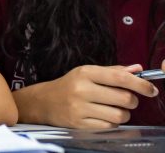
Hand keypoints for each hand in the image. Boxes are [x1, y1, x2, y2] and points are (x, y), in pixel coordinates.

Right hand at [24, 64, 158, 127]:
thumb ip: (112, 71)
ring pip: (120, 115)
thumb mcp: (87, 73)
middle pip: (124, 98)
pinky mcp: (80, 124)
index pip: (119, 78)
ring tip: (113, 109)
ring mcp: (80, 108)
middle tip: (127, 99)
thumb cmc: (69, 85)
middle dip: (132, 101)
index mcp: (85, 73)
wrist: (44, 101)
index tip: (151, 89)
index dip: (140, 84)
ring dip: (123, 113)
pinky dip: (112, 122)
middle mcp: (82, 89)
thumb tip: (137, 69)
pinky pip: (110, 126)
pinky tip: (102, 116)